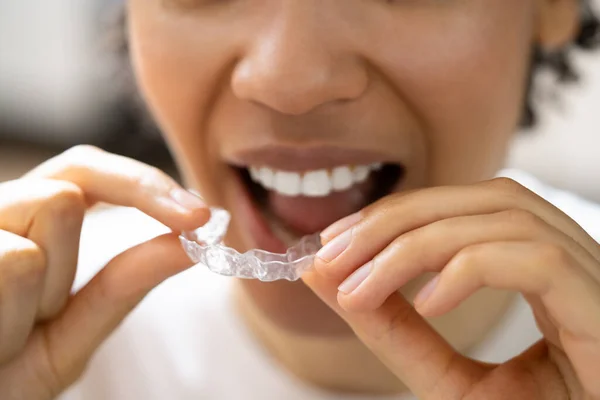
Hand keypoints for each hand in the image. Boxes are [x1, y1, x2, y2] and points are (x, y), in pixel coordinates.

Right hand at [0, 146, 208, 399]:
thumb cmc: (5, 377)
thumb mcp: (71, 333)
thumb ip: (124, 284)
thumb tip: (191, 243)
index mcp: (23, 221)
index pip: (86, 169)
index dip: (144, 185)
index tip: (201, 216)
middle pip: (62, 198)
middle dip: (64, 264)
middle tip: (30, 318)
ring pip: (36, 237)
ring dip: (33, 303)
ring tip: (1, 335)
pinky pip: (14, 261)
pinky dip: (8, 322)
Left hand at [304, 177, 599, 398]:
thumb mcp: (447, 378)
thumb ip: (390, 327)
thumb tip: (322, 274)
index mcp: (538, 269)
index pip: (464, 208)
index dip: (394, 214)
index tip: (332, 243)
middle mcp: (573, 260)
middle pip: (482, 197)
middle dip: (394, 221)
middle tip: (331, 257)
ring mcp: (595, 280)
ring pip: (503, 217)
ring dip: (416, 245)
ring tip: (361, 289)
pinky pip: (536, 260)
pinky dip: (470, 269)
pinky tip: (427, 306)